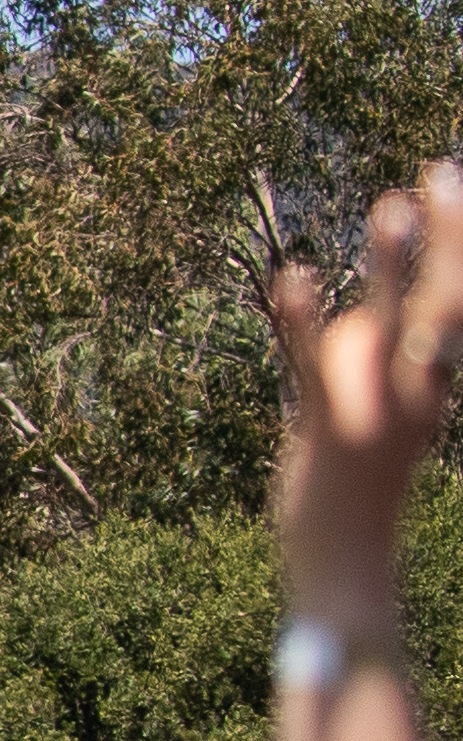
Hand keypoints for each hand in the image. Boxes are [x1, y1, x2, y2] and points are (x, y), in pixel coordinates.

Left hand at [277, 164, 462, 632]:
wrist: (349, 567)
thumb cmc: (356, 491)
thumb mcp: (376, 420)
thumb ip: (368, 366)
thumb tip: (350, 315)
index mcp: (437, 390)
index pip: (462, 306)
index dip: (462, 249)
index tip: (454, 188)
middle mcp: (421, 395)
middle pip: (446, 303)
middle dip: (450, 238)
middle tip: (443, 173)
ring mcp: (377, 410)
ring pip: (390, 327)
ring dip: (392, 268)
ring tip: (391, 206)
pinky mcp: (328, 430)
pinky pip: (314, 369)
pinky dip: (302, 322)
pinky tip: (293, 278)